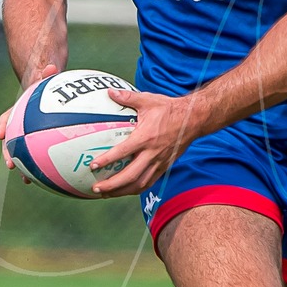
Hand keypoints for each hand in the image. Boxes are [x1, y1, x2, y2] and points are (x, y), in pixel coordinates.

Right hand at [0, 63, 59, 172]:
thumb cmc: (48, 81)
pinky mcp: (41, 141)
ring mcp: (30, 134)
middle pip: (11, 141)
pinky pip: (41, 155)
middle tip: (10, 164)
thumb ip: (48, 74)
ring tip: (27, 181)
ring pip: (24, 152)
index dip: (4, 125)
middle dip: (9, 153)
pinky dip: (45, 166)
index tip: (1, 135)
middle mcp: (21, 124)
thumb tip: (51, 67)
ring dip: (24, 166)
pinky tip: (53, 179)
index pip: (7, 117)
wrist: (48, 87)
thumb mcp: (47, 75)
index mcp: (20, 110)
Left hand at [88, 87, 204, 196]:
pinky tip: (124, 190)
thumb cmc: (169, 109)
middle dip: (112, 185)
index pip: (123, 152)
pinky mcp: (164, 167)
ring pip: (139, 183)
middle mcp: (152, 153)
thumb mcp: (148, 100)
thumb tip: (110, 92)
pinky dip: (135, 189)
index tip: (93, 165)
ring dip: (122, 191)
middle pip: (130, 175)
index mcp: (146, 137)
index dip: (107, 160)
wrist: (193, 119)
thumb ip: (128, 97)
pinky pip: (149, 182)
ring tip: (106, 193)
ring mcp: (159, 162)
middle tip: (96, 188)